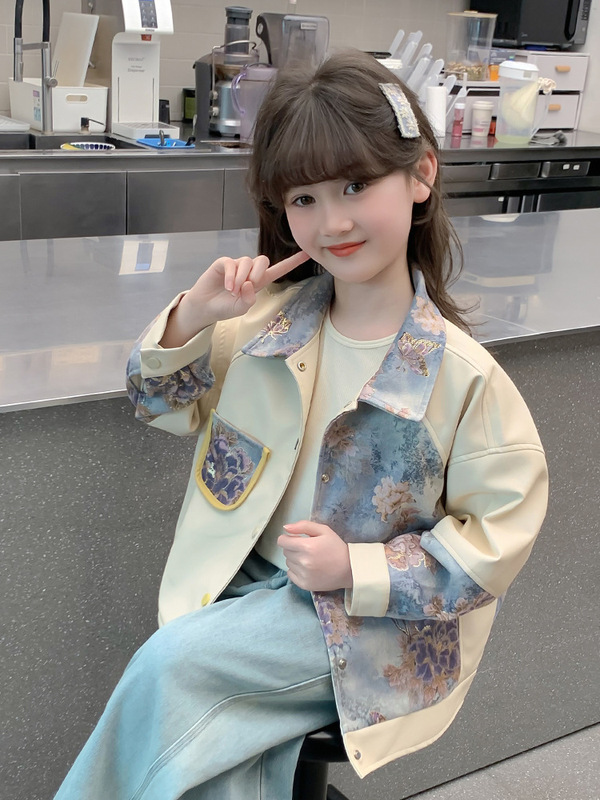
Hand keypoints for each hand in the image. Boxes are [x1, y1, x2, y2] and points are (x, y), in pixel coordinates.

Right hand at [160, 250, 309, 347]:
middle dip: (258, 272)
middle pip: (262, 260)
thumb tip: (249, 283)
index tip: (307, 254)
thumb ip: (249, 299)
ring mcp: (236, 266)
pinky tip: (228, 287)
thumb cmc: (225, 308)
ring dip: (241, 278)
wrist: (205, 307)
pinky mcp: (223, 264)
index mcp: (259, 282)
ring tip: (233, 291)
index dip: (293, 262)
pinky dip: (231, 275)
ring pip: (246, 262)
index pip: (279, 269)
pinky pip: (231, 263)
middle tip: (248, 286)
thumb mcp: (241, 308)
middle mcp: (249, 271)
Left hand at [278, 521, 352, 591]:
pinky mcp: (304, 584)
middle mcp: (303, 561)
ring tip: (309, 558)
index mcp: (307, 546)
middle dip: (293, 548)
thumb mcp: (323, 530)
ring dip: (294, 559)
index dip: (287, 538)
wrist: (349, 569)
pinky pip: (290, 574)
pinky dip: (296, 570)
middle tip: (306, 549)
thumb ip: (303, 526)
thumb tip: (285, 528)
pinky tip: (307, 568)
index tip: (295, 539)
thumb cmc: (336, 547)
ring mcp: (303, 574)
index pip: (282, 541)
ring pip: (288, 563)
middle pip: (285, 552)